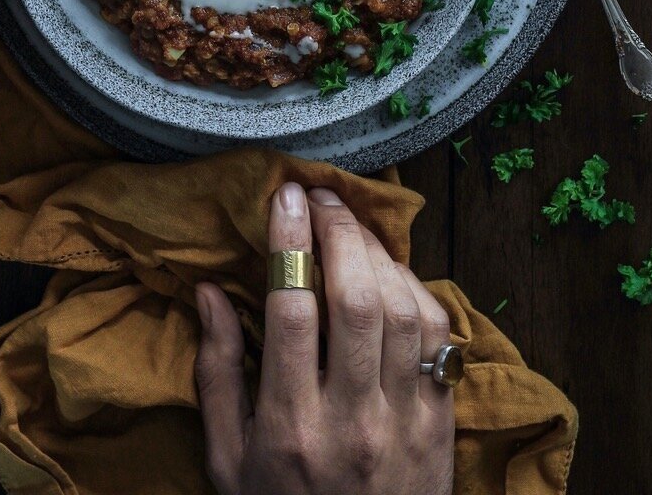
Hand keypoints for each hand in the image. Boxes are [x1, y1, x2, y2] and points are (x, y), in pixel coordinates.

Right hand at [194, 184, 453, 494]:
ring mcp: (404, 419)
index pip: (292, 311)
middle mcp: (352, 418)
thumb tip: (210, 291)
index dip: (289, 242)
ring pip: (403, 309)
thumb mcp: (227, 458)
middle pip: (356, 299)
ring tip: (351, 224)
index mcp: (289, 426)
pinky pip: (438, 335)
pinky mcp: (441, 419)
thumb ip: (216, 373)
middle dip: (339, 230)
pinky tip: (389, 271)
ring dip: (378, 252)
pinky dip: (416, 288)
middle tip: (320, 195)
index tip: (283, 196)